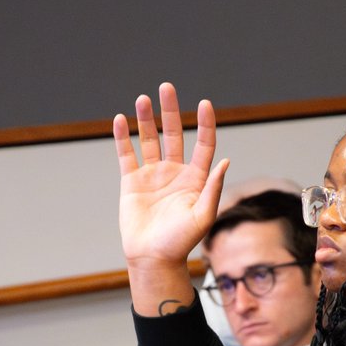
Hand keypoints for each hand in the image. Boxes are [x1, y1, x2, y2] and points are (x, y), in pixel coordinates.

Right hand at [114, 82, 229, 270]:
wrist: (153, 258)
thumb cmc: (181, 242)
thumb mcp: (203, 216)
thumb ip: (212, 188)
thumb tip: (225, 161)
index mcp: (195, 179)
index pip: (203, 144)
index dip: (205, 124)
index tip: (204, 104)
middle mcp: (175, 172)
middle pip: (174, 134)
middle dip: (171, 111)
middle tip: (167, 87)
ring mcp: (152, 175)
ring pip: (149, 139)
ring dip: (146, 119)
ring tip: (143, 99)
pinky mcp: (132, 182)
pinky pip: (126, 154)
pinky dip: (123, 137)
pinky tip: (120, 120)